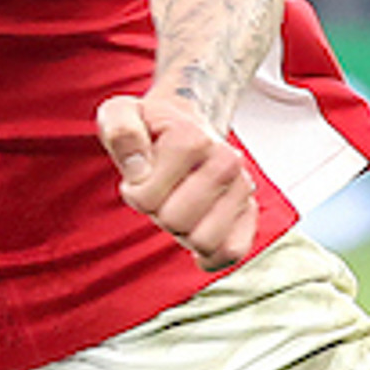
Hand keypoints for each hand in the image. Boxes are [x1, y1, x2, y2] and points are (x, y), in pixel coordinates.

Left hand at [97, 90, 260, 271]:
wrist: (185, 124)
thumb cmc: (150, 126)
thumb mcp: (121, 113)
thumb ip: (120, 130)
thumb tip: (139, 170)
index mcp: (193, 136)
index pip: (149, 193)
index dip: (135, 191)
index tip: (139, 174)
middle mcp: (227, 161)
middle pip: (176, 220)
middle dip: (157, 212)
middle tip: (160, 192)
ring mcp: (242, 188)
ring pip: (204, 240)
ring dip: (181, 233)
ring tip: (178, 207)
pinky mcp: (248, 211)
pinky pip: (233, 251)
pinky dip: (210, 256)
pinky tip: (195, 241)